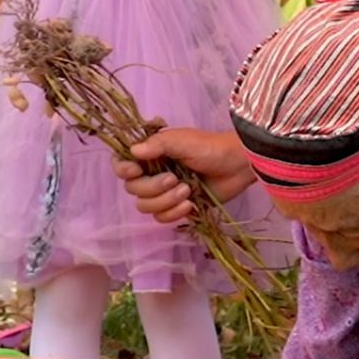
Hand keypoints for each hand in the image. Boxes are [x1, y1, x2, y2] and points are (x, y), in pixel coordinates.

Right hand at [112, 127, 255, 223]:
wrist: (236, 166)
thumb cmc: (210, 148)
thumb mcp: (182, 141)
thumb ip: (157, 144)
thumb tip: (133, 151)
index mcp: (150, 154)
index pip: (122, 164)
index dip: (123, 170)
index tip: (136, 170)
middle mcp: (152, 173)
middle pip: (133, 189)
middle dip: (152, 187)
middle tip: (174, 179)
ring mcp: (164, 192)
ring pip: (145, 206)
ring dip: (165, 201)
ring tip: (187, 190)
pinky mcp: (176, 207)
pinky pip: (162, 218)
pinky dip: (174, 213)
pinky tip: (190, 204)